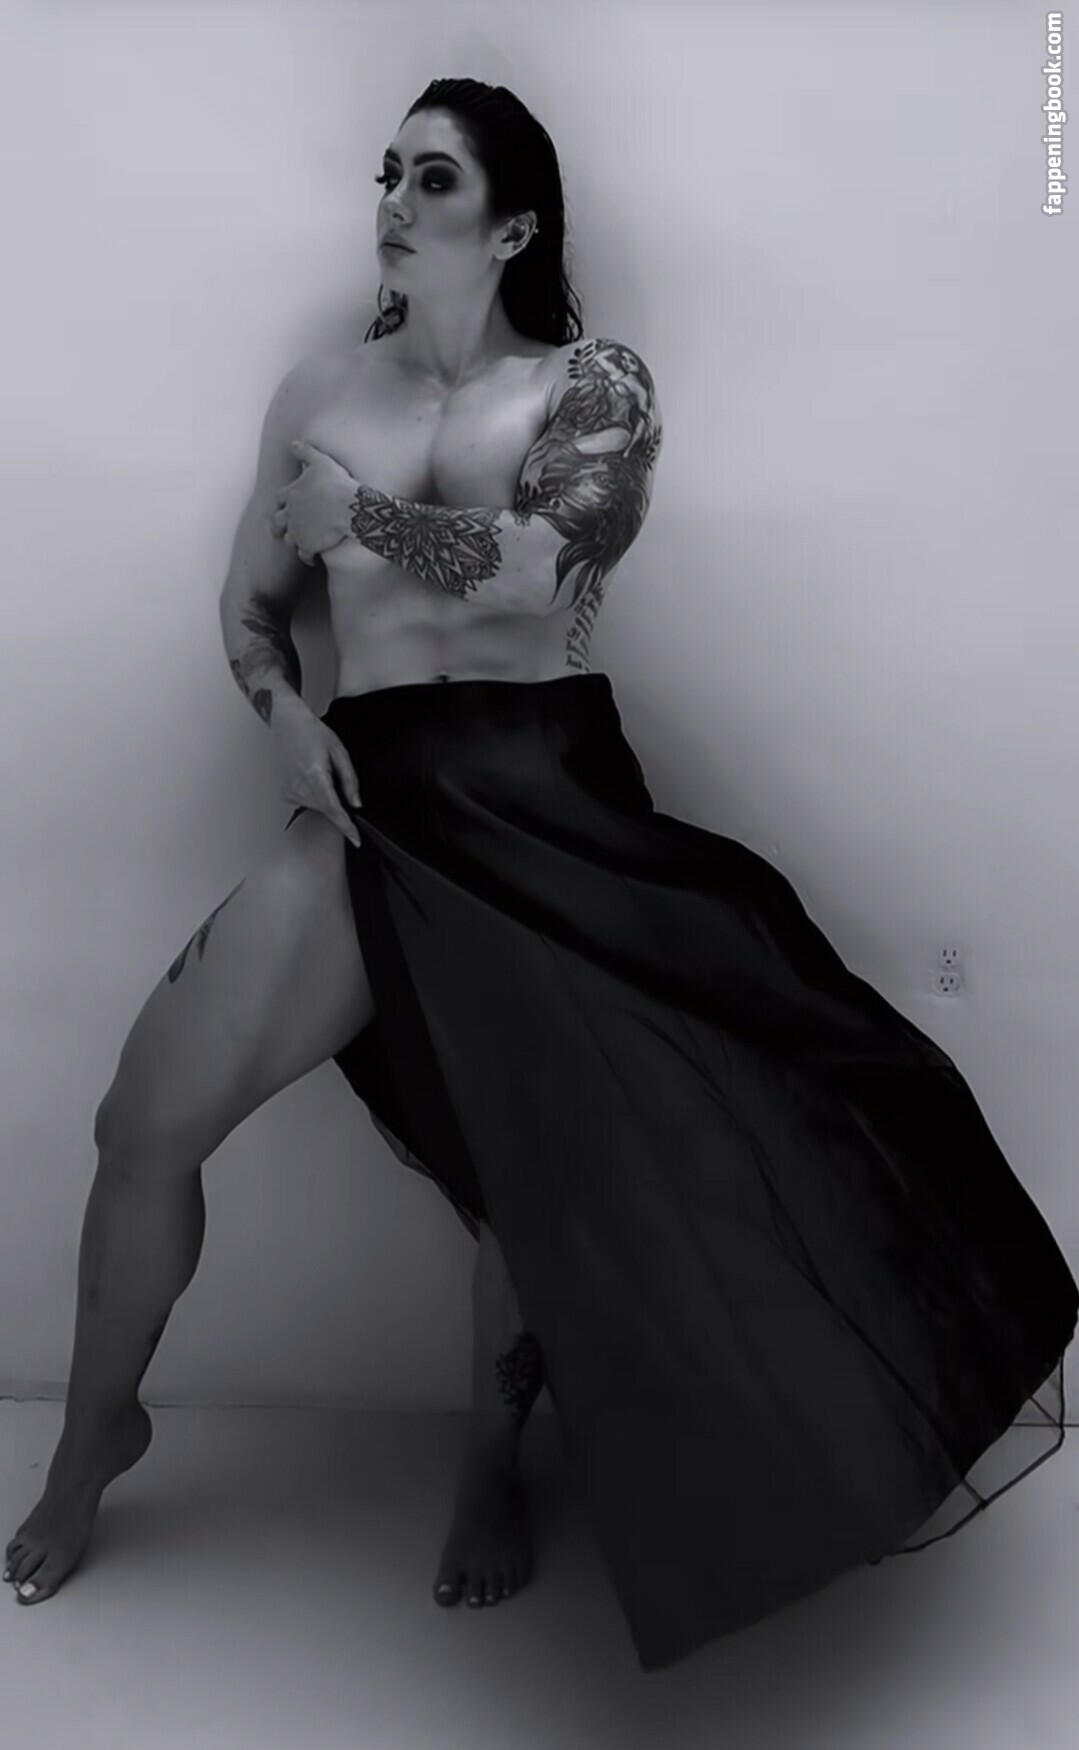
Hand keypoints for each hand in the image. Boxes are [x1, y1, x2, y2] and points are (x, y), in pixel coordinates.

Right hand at [271, 700, 361, 846]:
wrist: (288, 723)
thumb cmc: (312, 732)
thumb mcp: (340, 752)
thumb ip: (350, 781)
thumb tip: (356, 803)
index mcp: (315, 775)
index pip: (334, 809)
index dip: (346, 827)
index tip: (355, 839)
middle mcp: (300, 786)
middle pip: (327, 809)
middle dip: (337, 800)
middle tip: (333, 775)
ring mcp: (290, 791)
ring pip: (318, 807)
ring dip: (325, 796)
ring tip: (320, 771)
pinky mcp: (286, 793)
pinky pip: (306, 803)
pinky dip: (314, 795)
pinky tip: (310, 777)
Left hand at [272, 439, 356, 564]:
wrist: (348, 507)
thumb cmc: (336, 483)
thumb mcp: (321, 461)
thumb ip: (306, 451)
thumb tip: (294, 443)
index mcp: (292, 494)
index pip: (280, 498)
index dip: (283, 502)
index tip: (286, 504)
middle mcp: (291, 514)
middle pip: (277, 522)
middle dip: (278, 526)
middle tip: (280, 529)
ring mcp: (298, 531)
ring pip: (289, 539)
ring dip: (293, 540)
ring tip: (299, 543)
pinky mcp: (308, 545)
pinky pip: (304, 555)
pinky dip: (307, 557)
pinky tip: (311, 559)